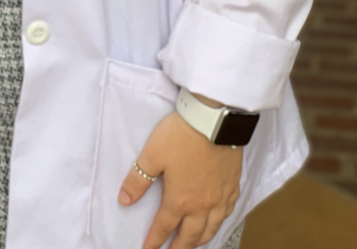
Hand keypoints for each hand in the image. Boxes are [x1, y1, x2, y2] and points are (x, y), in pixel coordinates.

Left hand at [118, 111, 241, 248]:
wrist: (215, 120)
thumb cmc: (182, 135)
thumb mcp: (152, 155)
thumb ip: (137, 180)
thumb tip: (124, 200)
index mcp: (179, 200)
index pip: (164, 228)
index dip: (154, 241)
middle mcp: (202, 205)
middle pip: (190, 236)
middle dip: (179, 248)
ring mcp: (220, 197)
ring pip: (211, 228)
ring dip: (200, 240)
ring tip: (193, 243)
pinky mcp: (233, 185)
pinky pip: (228, 213)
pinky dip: (220, 222)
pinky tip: (217, 220)